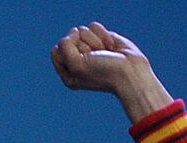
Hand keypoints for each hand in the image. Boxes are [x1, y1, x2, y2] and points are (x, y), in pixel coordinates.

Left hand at [50, 22, 172, 122]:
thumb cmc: (103, 73)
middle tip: (95, 59)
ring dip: (95, 41)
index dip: (68, 51)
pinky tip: (110, 47)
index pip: (56, 50)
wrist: (130, 72)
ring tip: (103, 53)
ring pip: (82, 30)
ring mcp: (89, 48)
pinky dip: (103, 34)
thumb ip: (65, 46)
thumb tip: (74, 31)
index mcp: (66, 71)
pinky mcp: (100, 38)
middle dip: (84, 47)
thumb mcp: (76, 64)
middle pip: (69, 39)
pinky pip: (94, 26)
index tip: (80, 61)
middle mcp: (75, 59)